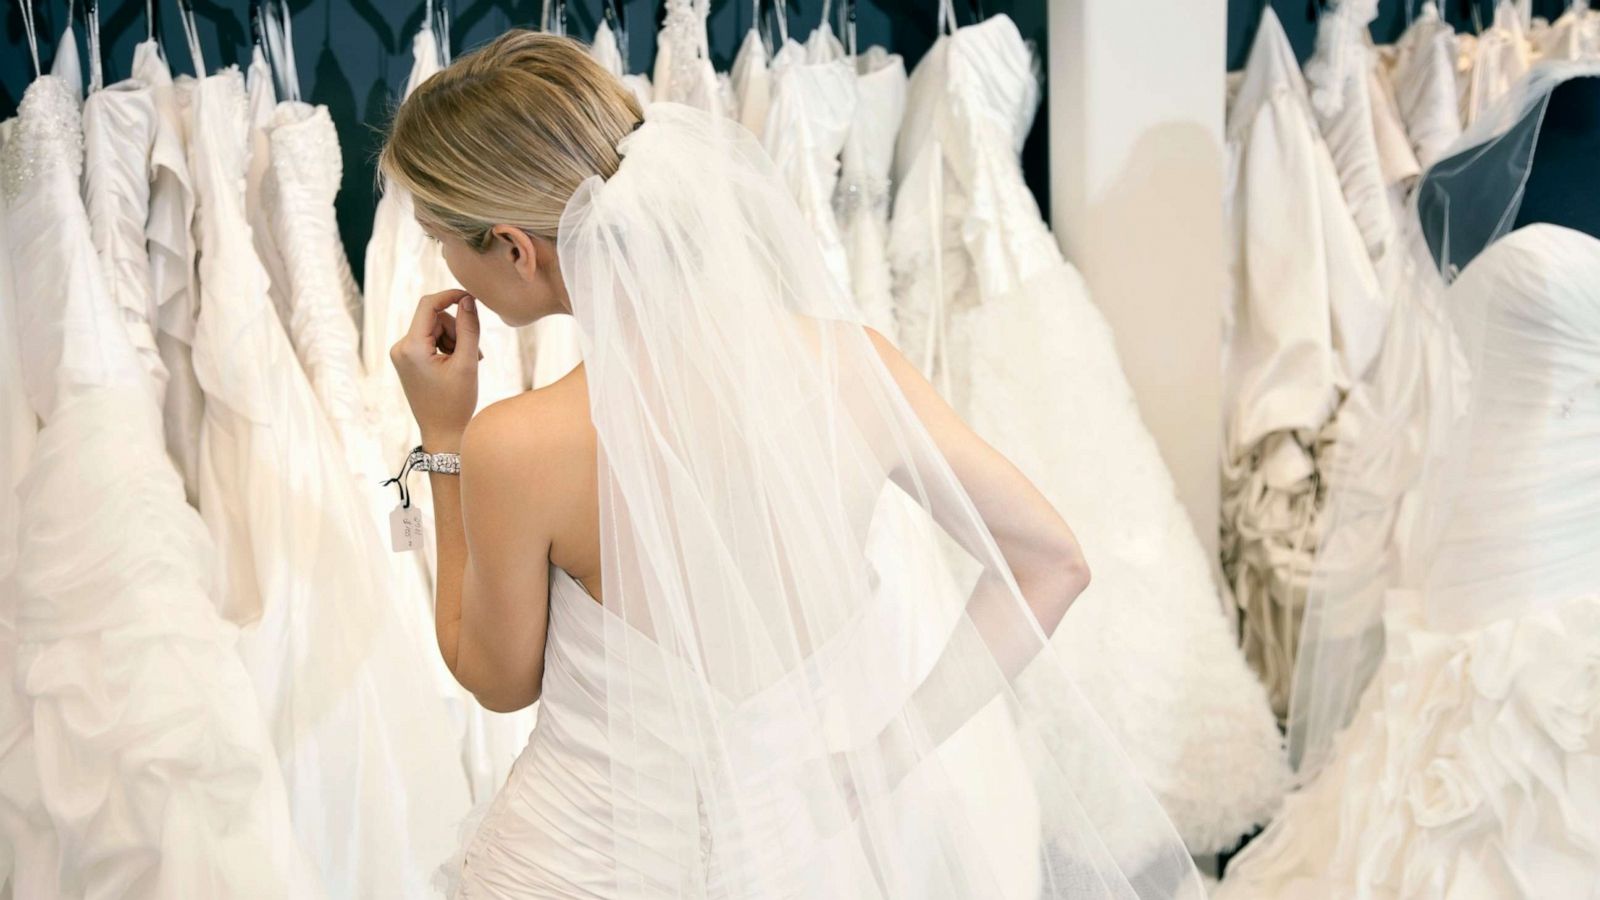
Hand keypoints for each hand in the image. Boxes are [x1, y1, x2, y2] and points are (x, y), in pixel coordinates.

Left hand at [390, 290, 481, 445]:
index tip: (472, 297)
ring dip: (453, 339)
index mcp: (411, 348)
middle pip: (433, 318)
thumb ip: (469, 328)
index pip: (428, 305)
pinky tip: (456, 364)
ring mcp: (401, 354)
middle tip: (475, 351)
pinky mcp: (406, 360)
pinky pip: (428, 340)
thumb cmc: (456, 402)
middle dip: (456, 328)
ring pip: (433, 328)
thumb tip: (468, 300)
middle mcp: (400, 348)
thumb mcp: (468, 362)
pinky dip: (446, 347)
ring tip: (468, 362)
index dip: (450, 296)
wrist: (443, 433)